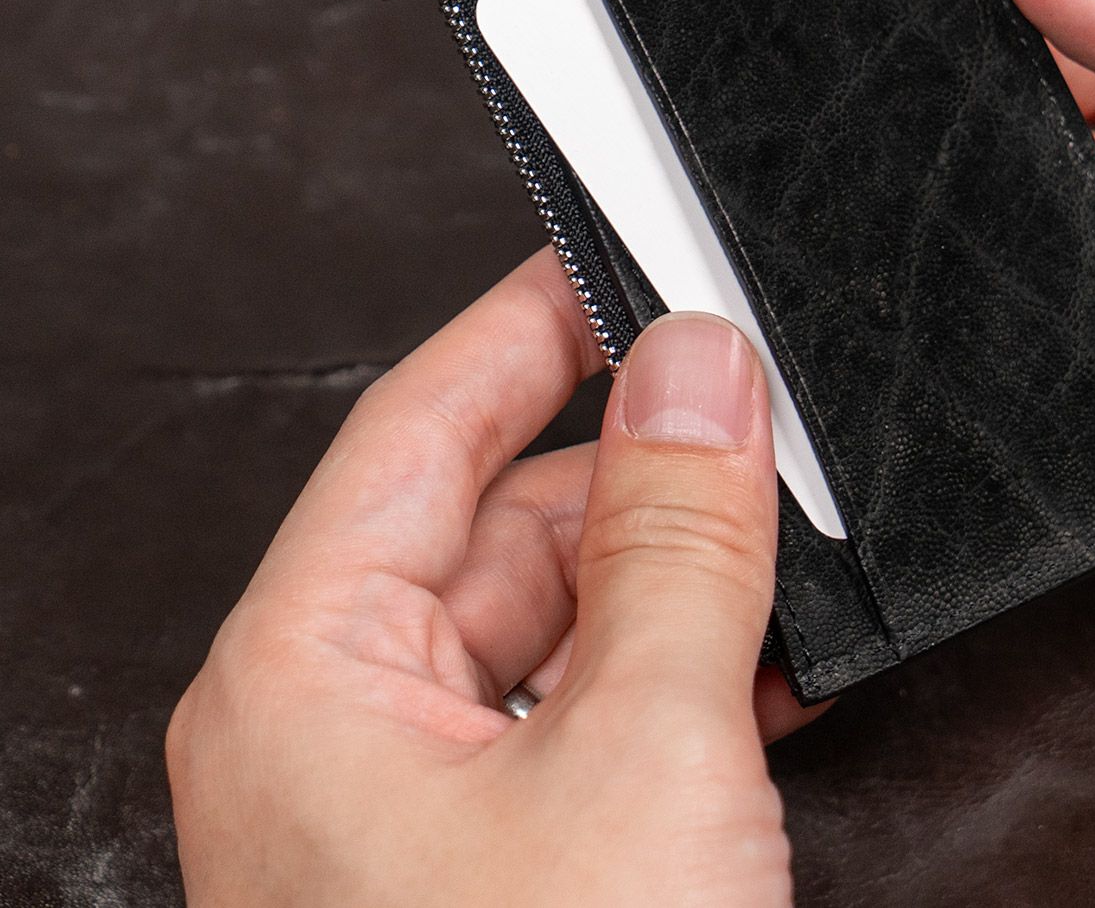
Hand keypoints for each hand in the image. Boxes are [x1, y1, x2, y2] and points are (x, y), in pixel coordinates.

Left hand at [168, 252, 811, 906]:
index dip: (526, 326)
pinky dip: (684, 680)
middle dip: (639, 471)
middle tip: (748, 420)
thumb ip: (677, 543)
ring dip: (680, 585)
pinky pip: (594, 712)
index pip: (418, 425)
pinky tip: (767, 666)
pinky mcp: (505, 864)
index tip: (611, 260)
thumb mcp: (641, 751)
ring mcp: (422, 808)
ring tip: (778, 555)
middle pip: (504, 520)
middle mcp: (341, 737)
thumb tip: (699, 374)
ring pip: (565, 619)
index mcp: (303, 683)